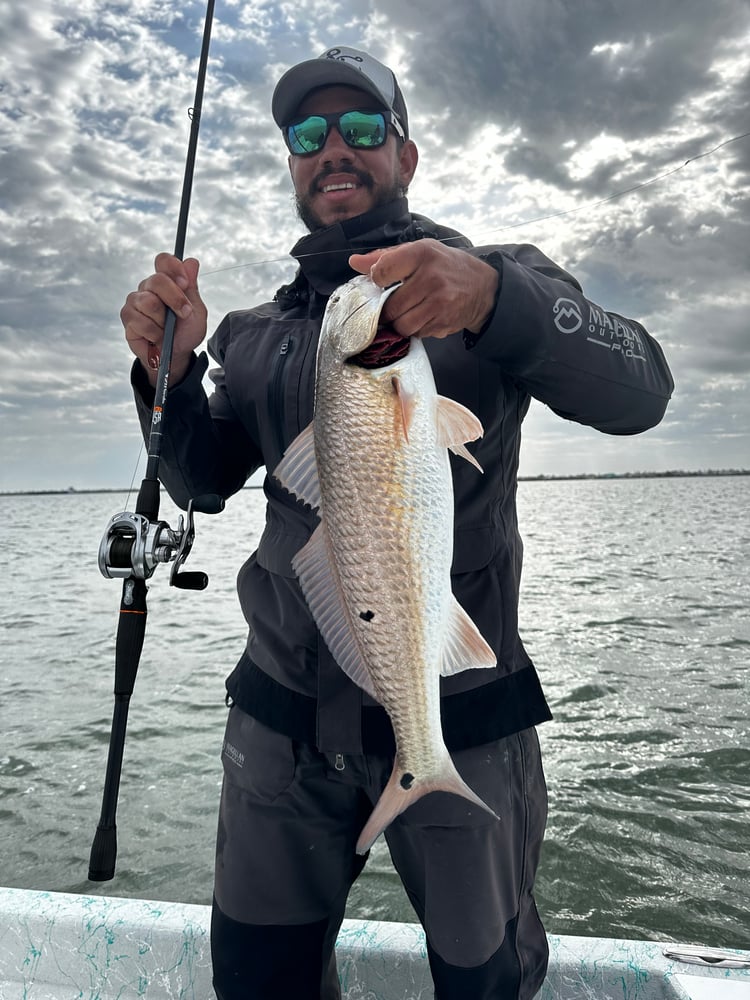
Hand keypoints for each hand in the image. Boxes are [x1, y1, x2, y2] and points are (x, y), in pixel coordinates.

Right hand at [121, 253, 207, 385]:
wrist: (176, 354)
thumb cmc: (185, 331)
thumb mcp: (197, 311)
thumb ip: (192, 288)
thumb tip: (191, 262)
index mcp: (167, 281)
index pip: (163, 261)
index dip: (173, 267)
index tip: (185, 283)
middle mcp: (148, 287)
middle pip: (157, 280)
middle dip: (175, 298)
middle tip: (185, 313)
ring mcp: (136, 301)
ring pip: (148, 301)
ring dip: (163, 320)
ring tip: (166, 329)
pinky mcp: (128, 317)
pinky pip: (140, 321)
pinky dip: (154, 332)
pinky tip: (156, 336)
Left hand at [349, 239, 498, 338]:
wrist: (483, 288)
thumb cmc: (445, 266)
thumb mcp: (419, 252)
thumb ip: (385, 257)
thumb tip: (354, 262)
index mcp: (422, 253)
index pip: (382, 271)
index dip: (378, 280)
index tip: (384, 282)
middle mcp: (431, 278)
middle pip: (390, 305)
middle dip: (388, 308)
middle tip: (396, 302)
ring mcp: (439, 303)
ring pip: (401, 325)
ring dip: (400, 322)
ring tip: (409, 311)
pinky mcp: (444, 323)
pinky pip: (416, 334)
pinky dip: (415, 329)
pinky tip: (424, 317)